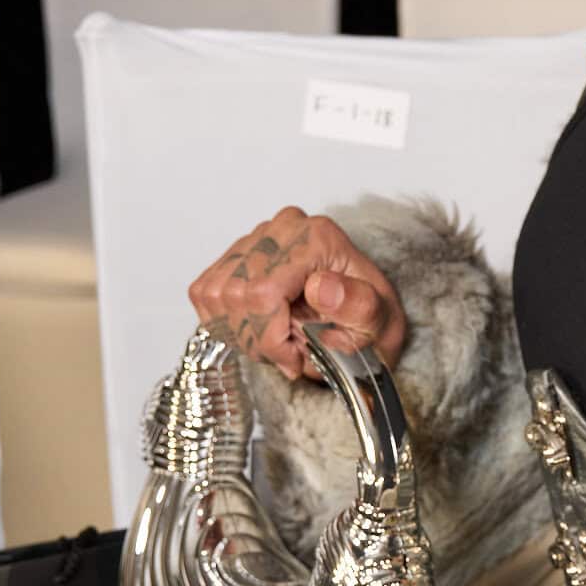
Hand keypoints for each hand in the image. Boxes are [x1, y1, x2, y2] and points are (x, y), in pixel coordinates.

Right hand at [188, 206, 408, 383]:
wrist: (362, 315)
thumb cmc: (369, 319)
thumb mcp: (380, 322)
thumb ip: (357, 306)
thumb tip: (321, 286)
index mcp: (318, 239)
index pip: (262, 293)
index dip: (271, 337)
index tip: (295, 357)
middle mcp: (284, 229)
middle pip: (234, 296)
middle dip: (258, 338)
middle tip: (290, 352)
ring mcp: (256, 236)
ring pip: (215, 296)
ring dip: (242, 331)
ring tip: (278, 339)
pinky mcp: (235, 252)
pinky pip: (205, 292)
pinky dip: (226, 321)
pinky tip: (259, 326)